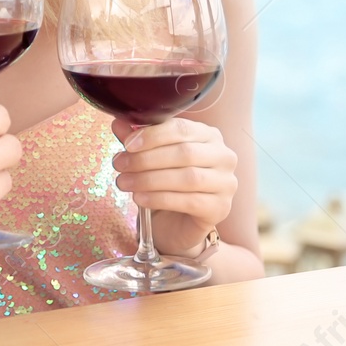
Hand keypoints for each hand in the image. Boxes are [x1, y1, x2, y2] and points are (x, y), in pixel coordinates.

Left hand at [111, 116, 237, 257]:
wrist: (178, 222)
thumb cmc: (167, 183)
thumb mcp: (150, 158)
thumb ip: (138, 140)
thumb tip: (118, 123)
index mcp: (209, 135)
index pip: (182, 128)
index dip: (152, 135)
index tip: (127, 144)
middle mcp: (223, 156)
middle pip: (184, 153)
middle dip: (146, 159)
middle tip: (119, 165)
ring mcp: (226, 183)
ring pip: (187, 177)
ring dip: (149, 179)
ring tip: (124, 182)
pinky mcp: (220, 208)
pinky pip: (189, 201)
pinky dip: (160, 198)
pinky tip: (139, 198)